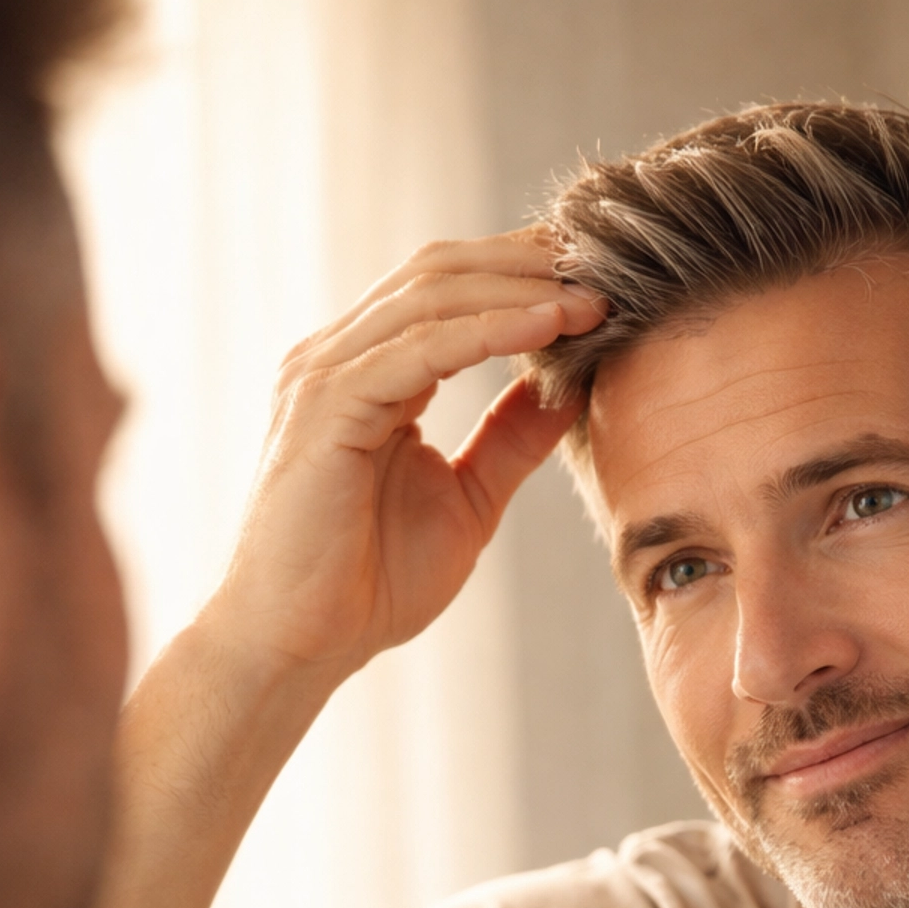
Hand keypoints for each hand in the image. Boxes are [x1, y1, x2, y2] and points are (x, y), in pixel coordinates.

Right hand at [208, 230, 605, 682]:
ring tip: (594, 293)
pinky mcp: (327, 408)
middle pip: (442, 272)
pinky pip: (419, 349)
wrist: (299, 645)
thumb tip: (570, 387)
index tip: (601, 276)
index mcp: (368, 372)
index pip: (449, 290)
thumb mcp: (468, 497)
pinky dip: (488, 331)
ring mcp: (327, 376)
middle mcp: (340, 358)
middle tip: (609, 262)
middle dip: (529, 261)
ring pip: (433, 296)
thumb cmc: (368, 584)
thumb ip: (511, 438)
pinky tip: (547, 327)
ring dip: (520, 289)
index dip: (525, 273)